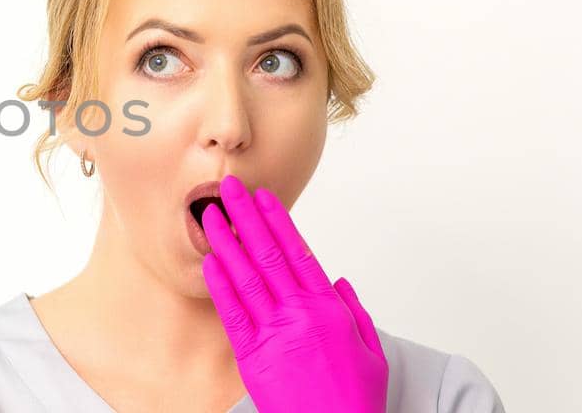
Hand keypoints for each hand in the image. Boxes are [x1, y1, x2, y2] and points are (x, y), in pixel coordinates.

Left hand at [199, 174, 388, 412]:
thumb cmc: (353, 400)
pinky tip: (210, 260)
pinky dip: (220, 284)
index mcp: (330, 309)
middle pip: (268, 253)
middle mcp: (301, 314)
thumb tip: (339, 281)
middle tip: (228, 189)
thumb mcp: (371, 350)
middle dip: (246, 217)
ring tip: (210, 215)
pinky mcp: (253, 355)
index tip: (264, 198)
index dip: (278, 221)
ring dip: (226, 241)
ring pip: (246, 276)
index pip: (299, 252)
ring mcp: (275, 333)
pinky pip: (232, 312)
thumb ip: (354, 311)